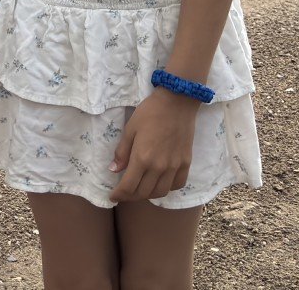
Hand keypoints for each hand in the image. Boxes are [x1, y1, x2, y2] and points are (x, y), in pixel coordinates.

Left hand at [109, 88, 197, 202]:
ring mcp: (174, 166)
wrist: (177, 102)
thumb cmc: (149, 112)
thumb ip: (122, 152)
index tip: (112, 197)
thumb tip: (114, 170)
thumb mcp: (130, 129)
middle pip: (144, 193)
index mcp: (142, 158)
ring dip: (148, 195)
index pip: (129, 186)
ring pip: (160, 192)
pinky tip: (159, 182)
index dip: (119, 195)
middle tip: (124, 193)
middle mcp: (159, 167)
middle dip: (130, 196)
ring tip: (140, 189)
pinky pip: (177, 185)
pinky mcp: (186, 163)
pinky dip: (167, 188)